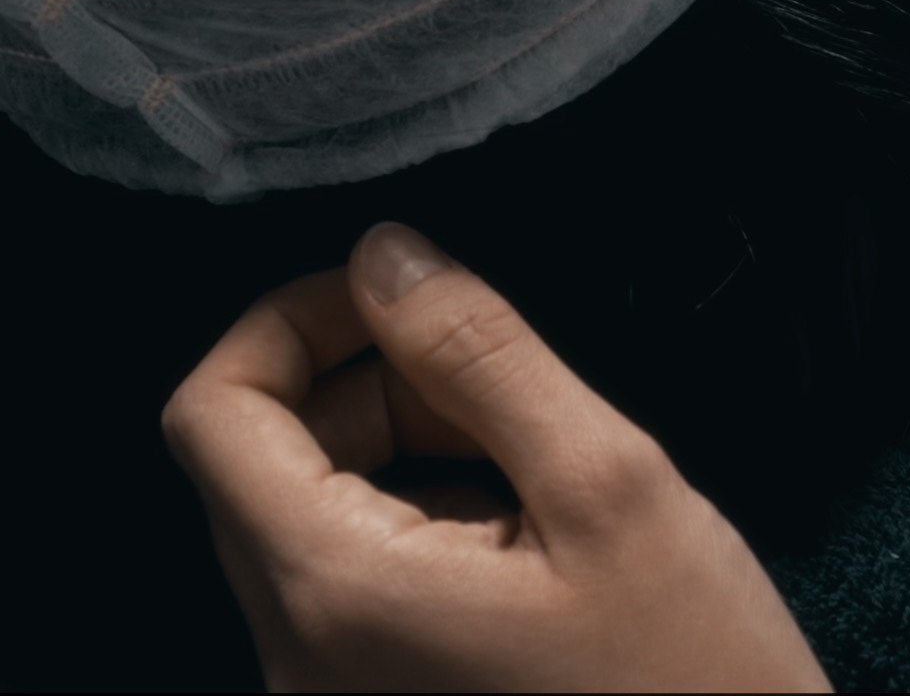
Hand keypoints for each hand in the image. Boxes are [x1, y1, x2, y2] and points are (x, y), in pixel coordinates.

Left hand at [161, 222, 828, 692]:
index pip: (210, 413)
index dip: (288, 323)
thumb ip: (481, 354)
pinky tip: (527, 550)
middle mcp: (298, 664)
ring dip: (399, 461)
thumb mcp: (610, 487)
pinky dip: (418, 536)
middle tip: (492, 390)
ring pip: (305, 526)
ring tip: (530, 476)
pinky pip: (350, 596)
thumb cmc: (699, 692)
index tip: (391, 300)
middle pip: (255, 467)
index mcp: (333, 595)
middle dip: (364, 389)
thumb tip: (386, 257)